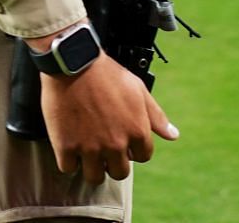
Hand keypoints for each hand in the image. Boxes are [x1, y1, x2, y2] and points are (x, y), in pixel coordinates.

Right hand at [40, 55, 178, 184]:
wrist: (73, 62)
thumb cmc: (106, 73)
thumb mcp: (138, 89)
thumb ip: (156, 116)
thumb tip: (173, 135)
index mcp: (137, 132)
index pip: (142, 157)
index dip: (133, 149)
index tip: (121, 139)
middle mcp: (116, 144)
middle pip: (119, 173)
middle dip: (113, 162)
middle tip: (102, 148)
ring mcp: (90, 147)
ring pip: (95, 176)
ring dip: (92, 166)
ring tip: (86, 151)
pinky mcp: (66, 146)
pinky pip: (69, 168)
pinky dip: (69, 160)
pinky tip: (69, 147)